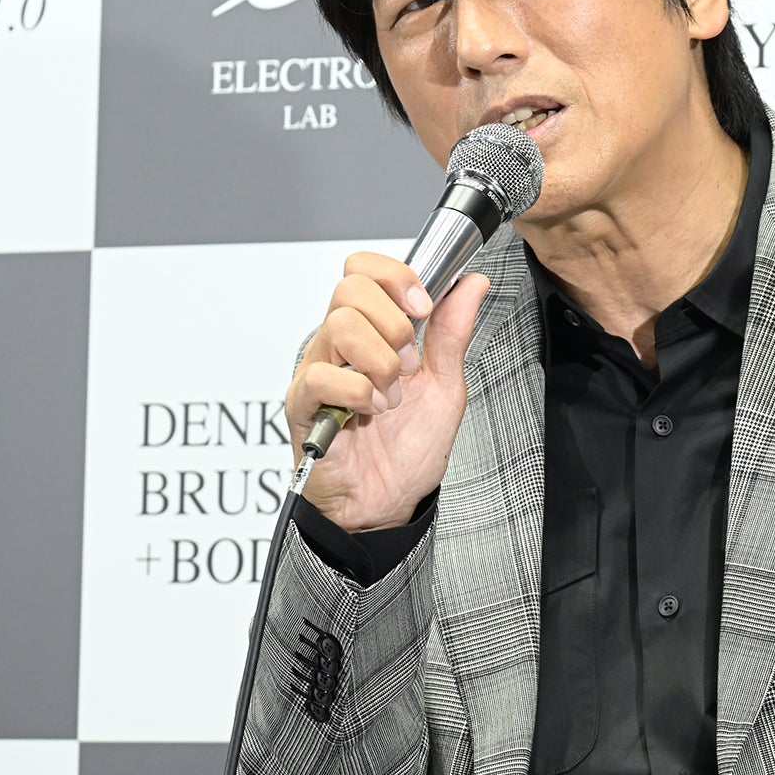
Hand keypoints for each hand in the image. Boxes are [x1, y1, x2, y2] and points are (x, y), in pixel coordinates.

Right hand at [284, 251, 489, 531]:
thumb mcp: (445, 386)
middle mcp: (339, 345)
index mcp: (371, 331)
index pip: (362, 269)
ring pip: (340, 326)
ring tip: (390, 397)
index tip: (423, 307)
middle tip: (408, 366)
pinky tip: (370, 411)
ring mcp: (317, 371)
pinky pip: (320, 375)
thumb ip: (452, 333)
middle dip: (395, 325)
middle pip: (350, 288)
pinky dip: (357, 391)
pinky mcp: (303, 405)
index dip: (395, 277)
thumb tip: (472, 283)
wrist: (390, 505)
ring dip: (381, 363)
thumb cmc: (408, 449)